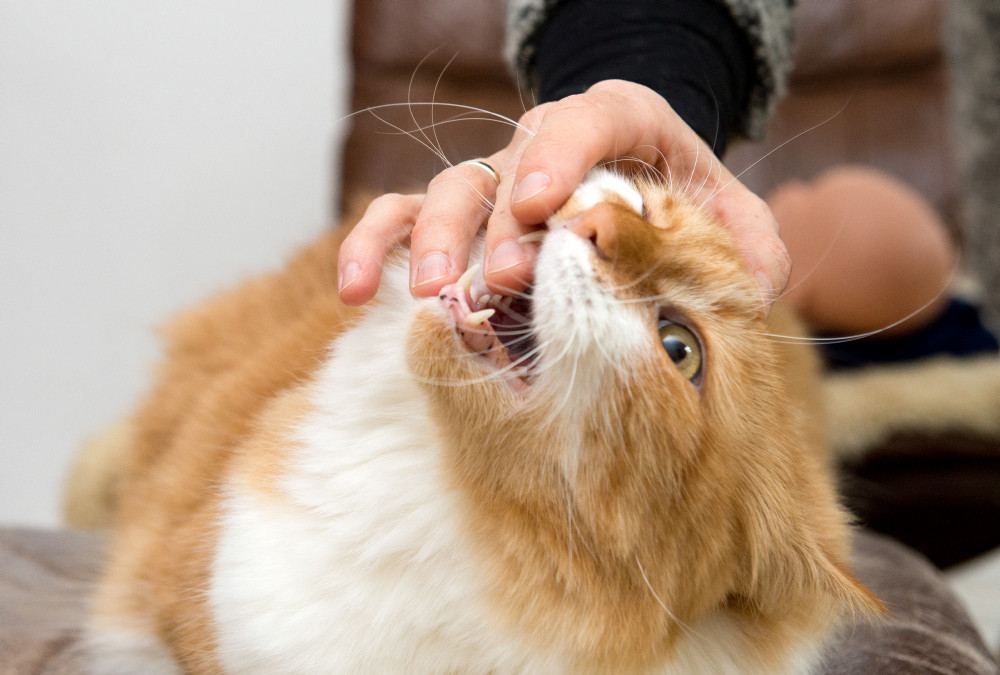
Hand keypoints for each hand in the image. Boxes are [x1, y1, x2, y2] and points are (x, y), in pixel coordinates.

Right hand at [337, 80, 789, 312]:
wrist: (641, 187)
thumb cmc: (682, 201)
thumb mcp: (730, 216)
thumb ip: (748, 245)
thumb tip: (750, 292)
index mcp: (616, 123)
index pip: (585, 120)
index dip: (558, 157)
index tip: (541, 208)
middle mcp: (543, 146)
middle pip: (503, 169)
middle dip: (494, 225)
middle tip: (498, 280)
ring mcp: (494, 180)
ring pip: (445, 193)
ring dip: (429, 243)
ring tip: (428, 297)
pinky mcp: (462, 217)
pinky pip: (402, 218)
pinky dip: (374, 247)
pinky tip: (355, 293)